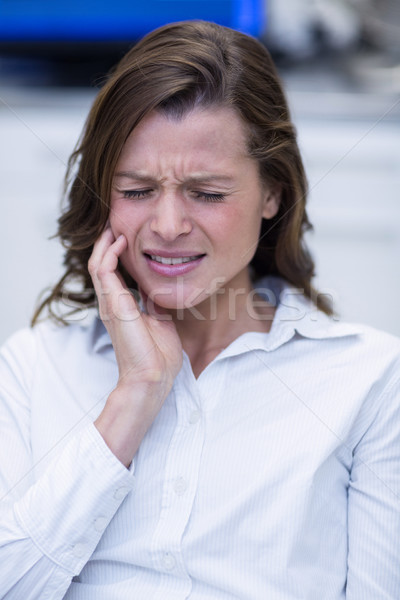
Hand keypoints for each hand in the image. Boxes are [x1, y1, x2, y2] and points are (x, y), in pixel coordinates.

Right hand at [88, 226, 182, 464]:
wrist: (153, 377)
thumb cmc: (158, 355)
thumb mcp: (160, 319)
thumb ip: (154, 302)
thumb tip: (157, 287)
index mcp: (121, 306)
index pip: (112, 272)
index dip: (117, 252)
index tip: (127, 234)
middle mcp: (111, 303)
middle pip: (100, 263)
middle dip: (107, 241)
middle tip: (117, 222)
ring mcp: (109, 303)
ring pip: (97, 263)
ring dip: (104, 242)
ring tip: (114, 225)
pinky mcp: (113, 304)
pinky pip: (103, 270)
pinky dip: (109, 252)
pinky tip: (121, 240)